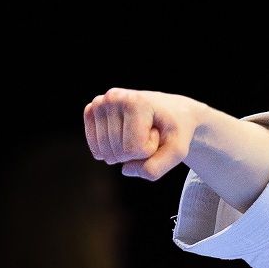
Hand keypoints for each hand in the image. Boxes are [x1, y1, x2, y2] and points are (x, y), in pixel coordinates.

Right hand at [83, 88, 202, 180]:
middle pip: (119, 151)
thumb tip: (125, 170)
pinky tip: (122, 136)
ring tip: (138, 132)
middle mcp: (114, 97)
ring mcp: (100, 103)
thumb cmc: (176, 130)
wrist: (173, 111)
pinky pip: (95, 146)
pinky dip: (111, 150)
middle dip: (137, 152)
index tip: (158, 132)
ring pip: (107, 151)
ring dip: (126, 151)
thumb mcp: (177, 152)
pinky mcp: (92, 110)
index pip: (134, 149)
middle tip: (148, 132)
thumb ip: (155, 168)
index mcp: (136, 102)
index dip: (150, 150)